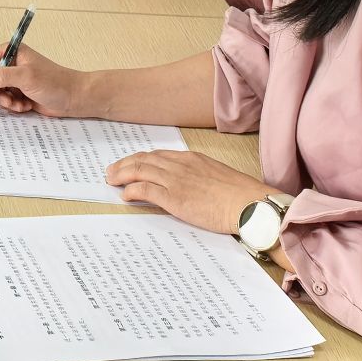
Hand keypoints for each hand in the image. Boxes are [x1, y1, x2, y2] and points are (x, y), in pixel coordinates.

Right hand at [0, 43, 90, 117]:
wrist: (74, 98)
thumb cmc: (55, 83)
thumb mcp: (27, 77)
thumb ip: (3, 76)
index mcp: (11, 52)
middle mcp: (10, 64)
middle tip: (5, 100)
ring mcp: (14, 79)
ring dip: (4, 101)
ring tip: (19, 104)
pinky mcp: (19, 92)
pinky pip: (5, 100)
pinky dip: (12, 106)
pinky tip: (25, 106)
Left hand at [106, 150, 281, 239]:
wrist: (250, 205)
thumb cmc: (239, 196)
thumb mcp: (216, 176)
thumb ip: (198, 176)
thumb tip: (189, 186)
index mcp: (191, 158)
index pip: (157, 155)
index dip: (140, 159)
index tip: (130, 164)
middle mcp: (180, 165)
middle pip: (144, 160)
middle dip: (125, 165)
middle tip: (112, 171)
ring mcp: (176, 180)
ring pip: (140, 171)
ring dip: (122, 175)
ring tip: (111, 180)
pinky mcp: (174, 197)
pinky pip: (145, 189)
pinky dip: (132, 190)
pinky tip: (125, 195)